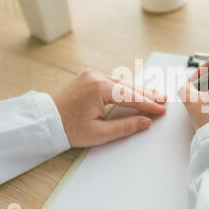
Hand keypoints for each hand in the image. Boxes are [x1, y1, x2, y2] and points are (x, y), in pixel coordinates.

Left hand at [51, 69, 166, 146]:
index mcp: (100, 88)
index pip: (132, 96)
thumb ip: (126, 126)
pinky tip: (135, 91)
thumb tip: (146, 122)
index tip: (162, 109)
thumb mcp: (99, 133)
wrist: (44, 121)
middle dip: (147, 94)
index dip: (149, 104)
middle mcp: (96, 77)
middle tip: (163, 99)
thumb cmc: (67, 128)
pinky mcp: (88, 78)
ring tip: (154, 95)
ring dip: (138, 90)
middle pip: (129, 86)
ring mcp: (92, 75)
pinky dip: (125, 88)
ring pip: (122, 83)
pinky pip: (113, 82)